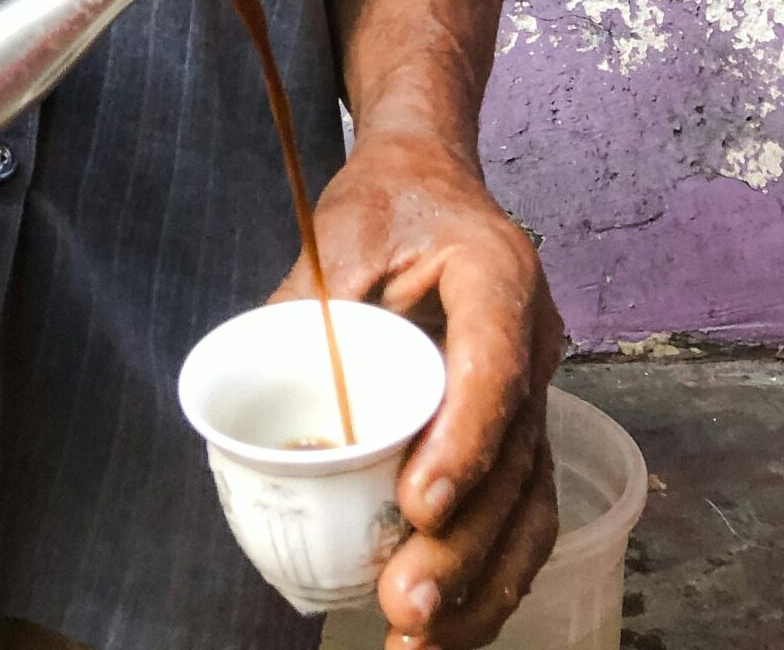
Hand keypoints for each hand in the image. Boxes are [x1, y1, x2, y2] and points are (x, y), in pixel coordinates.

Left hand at [269, 133, 561, 648]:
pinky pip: (516, 515)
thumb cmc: (387, 201)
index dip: (465, 441)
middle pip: (517, 457)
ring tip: (419, 640)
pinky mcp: (515, 432)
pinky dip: (485, 578)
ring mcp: (532, 392)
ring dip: (482, 584)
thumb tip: (250, 383)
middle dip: (466, 543)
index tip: (419, 504)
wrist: (431, 179)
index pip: (494, 365)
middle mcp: (532, 341)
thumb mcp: (340, 230)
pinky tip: (441, 629)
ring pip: (529, 503)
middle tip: (404, 601)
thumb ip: (307, 304)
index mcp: (497, 275)